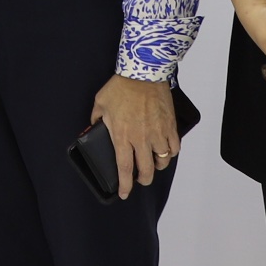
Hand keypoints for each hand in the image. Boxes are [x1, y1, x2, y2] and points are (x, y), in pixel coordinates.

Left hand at [91, 74, 180, 197]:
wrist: (143, 72)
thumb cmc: (121, 86)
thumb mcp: (100, 103)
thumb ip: (96, 119)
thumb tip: (91, 129)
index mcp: (122, 136)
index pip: (124, 169)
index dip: (125, 185)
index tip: (124, 193)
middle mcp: (141, 139)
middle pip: (146, 171)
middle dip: (143, 180)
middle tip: (141, 179)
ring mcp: (158, 134)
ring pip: (162, 161)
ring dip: (157, 166)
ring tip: (153, 163)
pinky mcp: (170, 126)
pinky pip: (174, 148)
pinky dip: (170, 153)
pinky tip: (166, 150)